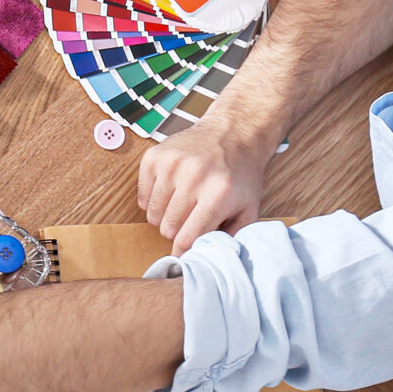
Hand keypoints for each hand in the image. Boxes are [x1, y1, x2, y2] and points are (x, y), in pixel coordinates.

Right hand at [138, 114, 281, 252]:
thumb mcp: (249, 207)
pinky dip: (152, 200)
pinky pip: (142, 196)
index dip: (184, 250)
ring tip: (180, 206)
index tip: (184, 252)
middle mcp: (193, 178)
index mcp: (218, 194)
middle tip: (188, 221)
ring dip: (163, 216)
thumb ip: (234, 236)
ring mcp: (171, 165)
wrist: (233, 132)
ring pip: (152, 214)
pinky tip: (169, 191)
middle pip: (167, 227)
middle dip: (176, 230)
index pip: (187, 237)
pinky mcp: (155, 157)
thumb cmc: (240, 174)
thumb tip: (210, 258)